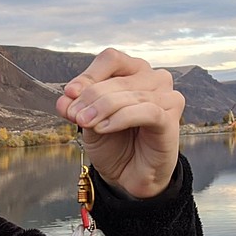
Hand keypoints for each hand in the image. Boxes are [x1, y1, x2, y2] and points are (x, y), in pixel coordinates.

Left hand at [55, 49, 184, 198]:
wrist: (129, 175)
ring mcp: (166, 98)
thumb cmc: (115, 144)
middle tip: (74, 115)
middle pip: (118, 78)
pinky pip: (146, 111)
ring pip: (130, 94)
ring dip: (102, 108)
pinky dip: (120, 118)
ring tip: (85, 122)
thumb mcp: (89, 122)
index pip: (111, 59)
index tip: (70, 93)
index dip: (88, 75)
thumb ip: (78, 107)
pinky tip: (104, 128)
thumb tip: (66, 98)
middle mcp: (154, 80)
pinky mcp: (170, 120)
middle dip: (90, 96)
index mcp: (134, 72)